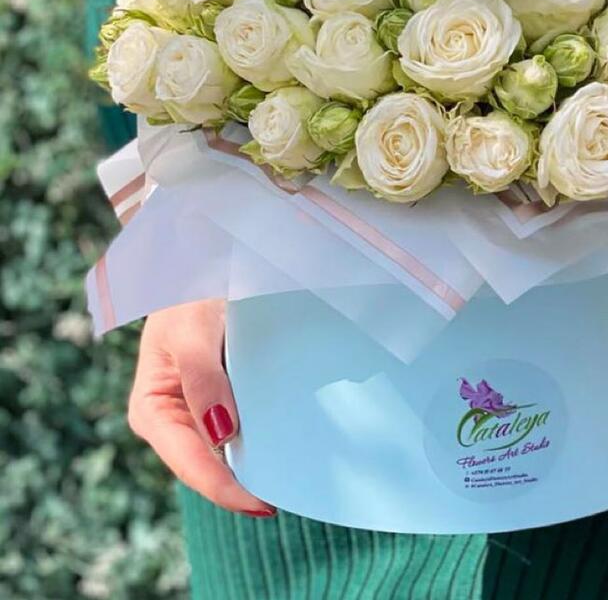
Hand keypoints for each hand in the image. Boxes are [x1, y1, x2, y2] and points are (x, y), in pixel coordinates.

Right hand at [127, 299, 274, 516]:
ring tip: (294, 478)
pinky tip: (287, 445)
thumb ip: (204, 380)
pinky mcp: (220, 400)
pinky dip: (262, 439)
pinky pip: (241, 428)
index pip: (192, 463)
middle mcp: (172, 420)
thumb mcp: (191, 331)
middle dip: (244, 484)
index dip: (226, 488)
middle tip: (290, 496)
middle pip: (209, 466)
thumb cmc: (188, 294)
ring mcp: (196, 413)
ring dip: (257, 464)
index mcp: (152, 410)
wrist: (202, 265)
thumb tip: (222, 434)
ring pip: (226, 452)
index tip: (263, 503)